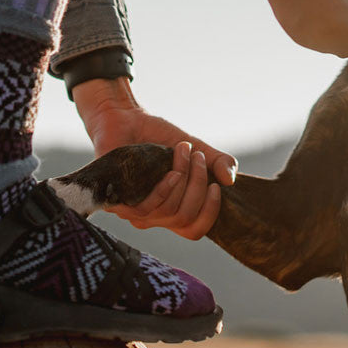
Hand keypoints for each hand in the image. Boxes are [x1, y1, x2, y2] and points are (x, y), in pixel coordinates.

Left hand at [73, 77, 234, 238]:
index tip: (216, 187)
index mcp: (172, 207)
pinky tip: (170, 171)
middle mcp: (153, 214)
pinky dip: (164, 188)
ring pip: (169, 212)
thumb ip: (217, 162)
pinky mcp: (117, 200)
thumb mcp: (196, 148)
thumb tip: (230, 181)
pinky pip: (146, 209)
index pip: (194, 230)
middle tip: (197, 157)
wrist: (127, 117)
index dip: (210, 213)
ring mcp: (133, 209)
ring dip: (183, 179)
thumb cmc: (159, 136)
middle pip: (185, 219)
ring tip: (182, 151)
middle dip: (198, 185)